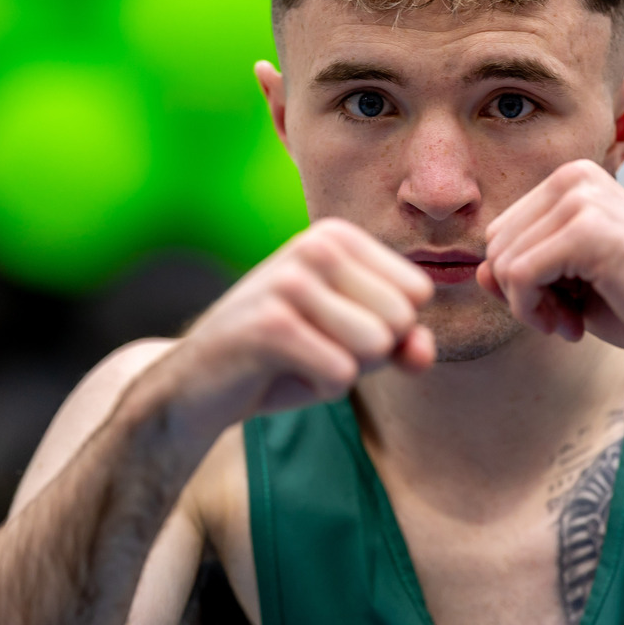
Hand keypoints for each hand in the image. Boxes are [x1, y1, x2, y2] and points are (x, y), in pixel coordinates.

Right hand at [143, 219, 434, 444]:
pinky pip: (343, 373)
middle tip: (315, 346)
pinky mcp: (269, 325)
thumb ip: (406, 343)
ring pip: (377, 345)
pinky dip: (322, 388)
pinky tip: (282, 373)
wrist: (199, 384)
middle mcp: (316, 245)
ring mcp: (290, 281)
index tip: (336, 327)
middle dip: (369, 352)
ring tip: (301, 357)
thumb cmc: (289, 357)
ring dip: (345, 370)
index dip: (389, 328)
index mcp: (337, 236)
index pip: (418, 293)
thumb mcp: (356, 345)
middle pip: (401, 320)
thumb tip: (424, 351)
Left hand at [478, 159, 623, 370]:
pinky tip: (573, 326)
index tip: (561, 305)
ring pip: (501, 262)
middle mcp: (574, 177)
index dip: (518, 281)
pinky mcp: (584, 230)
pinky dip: (533, 312)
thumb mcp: (566, 283)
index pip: (501, 232)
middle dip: (520, 293)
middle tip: (565, 318)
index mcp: (572, 179)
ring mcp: (580, 199)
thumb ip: (520, 270)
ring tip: (572, 322)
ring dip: (528, 308)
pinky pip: (517, 276)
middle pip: (495, 245)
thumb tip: (477, 271)